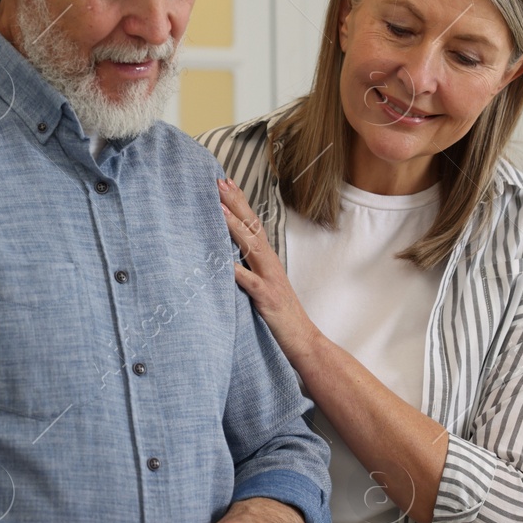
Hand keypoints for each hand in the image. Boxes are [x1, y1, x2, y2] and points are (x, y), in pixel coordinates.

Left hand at [218, 178, 320, 363]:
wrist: (302, 339)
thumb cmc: (279, 314)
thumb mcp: (263, 284)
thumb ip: (249, 267)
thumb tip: (227, 255)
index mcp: (268, 259)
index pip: (252, 224)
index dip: (239, 203)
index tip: (225, 183)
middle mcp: (270, 264)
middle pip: (252, 227)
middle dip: (235, 204)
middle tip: (219, 182)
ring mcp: (270, 280)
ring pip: (252, 248)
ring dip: (235, 227)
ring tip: (219, 209)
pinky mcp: (266, 298)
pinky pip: (250, 283)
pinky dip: (238, 272)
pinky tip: (224, 263)